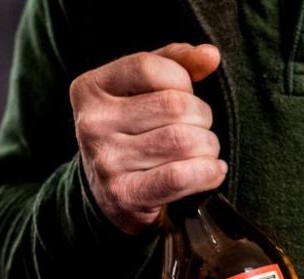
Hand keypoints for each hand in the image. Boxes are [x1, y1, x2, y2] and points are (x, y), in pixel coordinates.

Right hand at [68, 43, 226, 234]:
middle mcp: (92, 123)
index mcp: (90, 89)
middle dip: (201, 117)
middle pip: (174, 106)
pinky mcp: (124, 194)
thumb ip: (174, 64)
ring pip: (183, 141)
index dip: (182, 80)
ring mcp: (106, 161)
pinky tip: (212, 171)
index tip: (185, 96)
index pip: (150, 68)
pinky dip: (208, 172)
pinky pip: (180, 176)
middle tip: (200, 129)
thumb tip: (210, 56)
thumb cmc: (133, 134)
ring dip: (208, 147)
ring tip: (205, 151)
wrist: (109, 196)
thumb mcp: (142, 92)